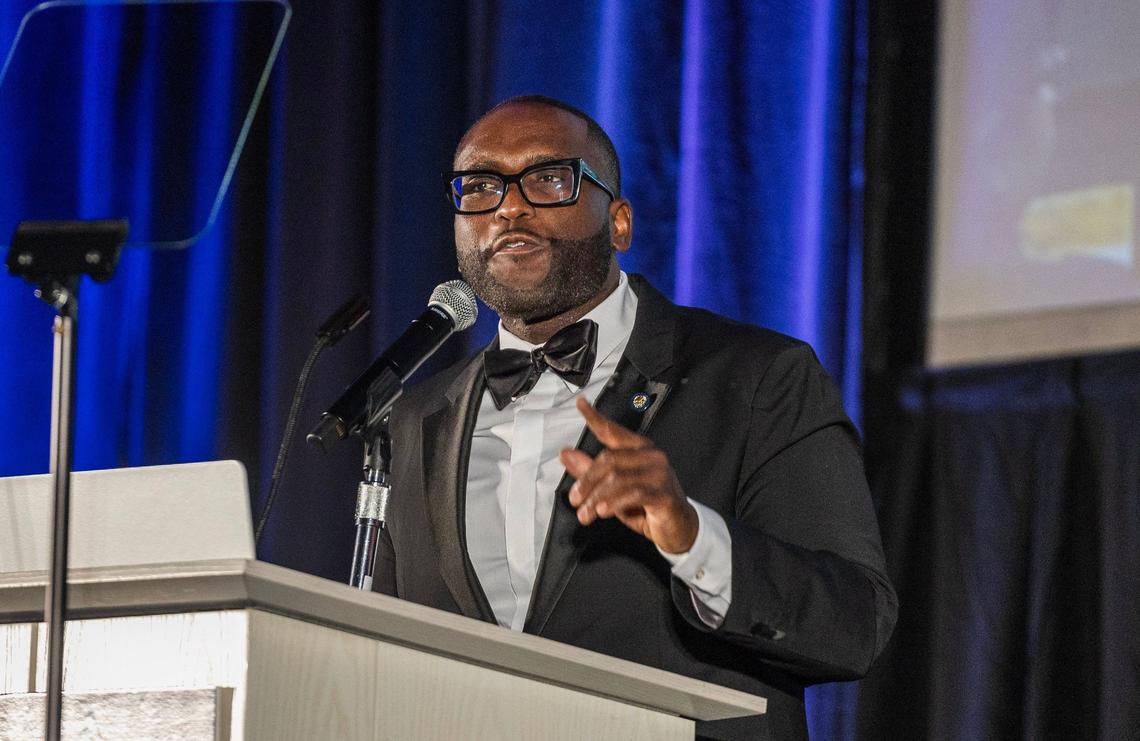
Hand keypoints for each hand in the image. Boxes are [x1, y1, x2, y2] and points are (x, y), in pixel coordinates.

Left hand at [560, 397, 698, 553]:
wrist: (679, 528)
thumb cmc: (647, 506)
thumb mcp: (613, 490)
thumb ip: (591, 472)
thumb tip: (567, 455)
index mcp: (639, 449)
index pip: (613, 431)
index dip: (595, 417)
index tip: (581, 404)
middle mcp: (651, 457)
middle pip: (609, 459)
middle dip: (587, 481)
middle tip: (575, 499)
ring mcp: (660, 474)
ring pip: (617, 478)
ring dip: (596, 498)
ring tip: (585, 513)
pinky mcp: (664, 494)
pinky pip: (633, 494)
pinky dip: (613, 502)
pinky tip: (603, 511)